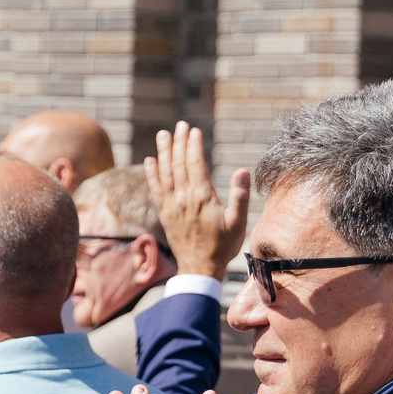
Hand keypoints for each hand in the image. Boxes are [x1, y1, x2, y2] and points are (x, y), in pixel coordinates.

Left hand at [146, 122, 250, 280]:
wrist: (199, 267)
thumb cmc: (223, 246)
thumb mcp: (238, 222)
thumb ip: (240, 196)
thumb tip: (243, 171)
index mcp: (202, 197)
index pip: (194, 164)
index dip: (193, 146)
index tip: (193, 130)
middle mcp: (183, 198)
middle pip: (178, 164)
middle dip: (178, 143)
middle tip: (179, 125)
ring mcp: (171, 205)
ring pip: (165, 173)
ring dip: (163, 152)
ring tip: (163, 135)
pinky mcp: (164, 214)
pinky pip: (156, 189)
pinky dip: (152, 173)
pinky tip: (150, 161)